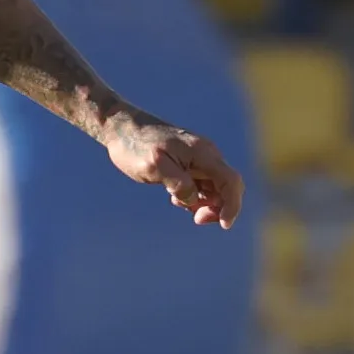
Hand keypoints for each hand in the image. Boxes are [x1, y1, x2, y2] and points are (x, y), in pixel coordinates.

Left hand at [104, 115, 242, 228]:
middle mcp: (206, 155)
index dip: (232, 205)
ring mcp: (198, 158)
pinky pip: (201, 184)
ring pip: (214, 187)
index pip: (230, 181)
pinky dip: (194, 196)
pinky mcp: (188, 163)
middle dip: (218, 207)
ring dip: (204, 203)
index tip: (224, 225)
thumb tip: (194, 200)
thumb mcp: (154, 167)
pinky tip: (174, 198)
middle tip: (195, 218)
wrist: (121, 128)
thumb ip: (178, 184)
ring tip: (175, 202)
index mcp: (202, 154)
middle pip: (227, 187)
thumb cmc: (135, 146)